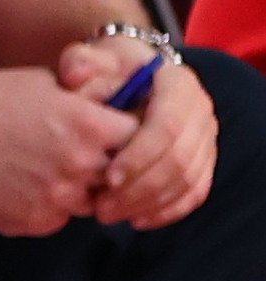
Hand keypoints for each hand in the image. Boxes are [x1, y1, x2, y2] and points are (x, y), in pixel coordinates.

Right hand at [0, 61, 135, 237]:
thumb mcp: (49, 84)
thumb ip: (92, 102)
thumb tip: (122, 111)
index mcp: (91, 126)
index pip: (140, 141)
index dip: (126, 140)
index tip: (111, 139)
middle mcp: (82, 165)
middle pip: (118, 177)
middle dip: (101, 168)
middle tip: (70, 156)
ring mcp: (58, 198)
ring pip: (88, 202)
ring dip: (74, 191)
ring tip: (38, 170)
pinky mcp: (32, 221)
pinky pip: (55, 219)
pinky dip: (42, 207)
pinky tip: (15, 185)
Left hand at [71, 40, 216, 229]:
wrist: (131, 75)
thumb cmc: (107, 70)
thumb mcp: (93, 59)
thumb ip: (80, 63)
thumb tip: (75, 75)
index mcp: (178, 84)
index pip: (168, 126)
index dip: (140, 155)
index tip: (107, 178)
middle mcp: (200, 110)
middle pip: (180, 159)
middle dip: (140, 188)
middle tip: (101, 208)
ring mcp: (205, 137)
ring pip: (188, 180)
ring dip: (150, 203)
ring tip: (110, 215)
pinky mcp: (203, 159)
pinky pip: (195, 192)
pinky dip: (169, 210)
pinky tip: (137, 221)